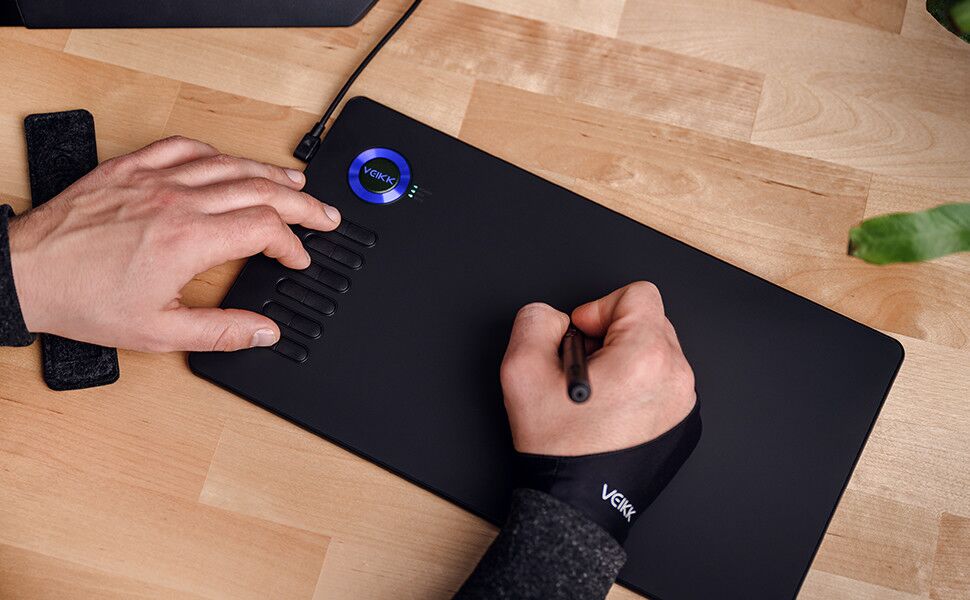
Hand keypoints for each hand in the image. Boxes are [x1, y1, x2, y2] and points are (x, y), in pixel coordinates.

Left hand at [8, 136, 339, 351]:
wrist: (25, 273)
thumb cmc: (84, 301)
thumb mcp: (159, 333)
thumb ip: (221, 331)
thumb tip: (264, 331)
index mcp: (190, 241)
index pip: (265, 228)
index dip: (292, 244)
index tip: (297, 259)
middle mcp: (178, 202)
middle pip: (260, 189)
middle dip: (302, 203)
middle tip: (325, 214)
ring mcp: (155, 179)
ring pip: (229, 164)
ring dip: (268, 173)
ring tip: (294, 182)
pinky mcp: (130, 168)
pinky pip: (183, 147)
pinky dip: (214, 152)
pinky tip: (227, 160)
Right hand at [501, 282, 695, 455]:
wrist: (576, 504)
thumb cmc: (558, 448)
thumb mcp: (521, 370)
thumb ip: (535, 321)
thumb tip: (554, 317)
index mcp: (644, 357)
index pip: (637, 293)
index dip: (599, 307)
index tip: (582, 335)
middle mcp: (675, 377)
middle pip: (648, 321)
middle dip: (612, 335)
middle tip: (585, 369)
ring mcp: (684, 403)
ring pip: (656, 352)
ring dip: (625, 360)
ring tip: (597, 395)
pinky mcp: (685, 424)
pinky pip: (663, 383)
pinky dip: (638, 388)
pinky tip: (611, 413)